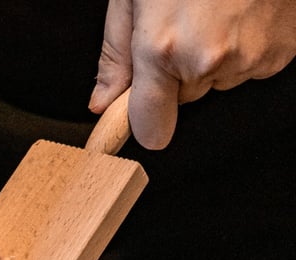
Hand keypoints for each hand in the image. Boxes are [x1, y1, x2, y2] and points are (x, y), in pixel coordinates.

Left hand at [89, 0, 295, 148]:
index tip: (140, 122)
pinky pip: (250, 68)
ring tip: (215, 11)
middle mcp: (206, 60)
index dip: (143, 122)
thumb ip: (116, 55)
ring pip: (217, 81)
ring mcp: (249, 58)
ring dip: (212, 57)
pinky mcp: (280, 54)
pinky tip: (241, 14)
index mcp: (162, 48)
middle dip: (177, 72)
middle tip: (184, 24)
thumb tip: (103, 103)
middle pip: (183, 98)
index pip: (149, 126)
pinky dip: (244, 49)